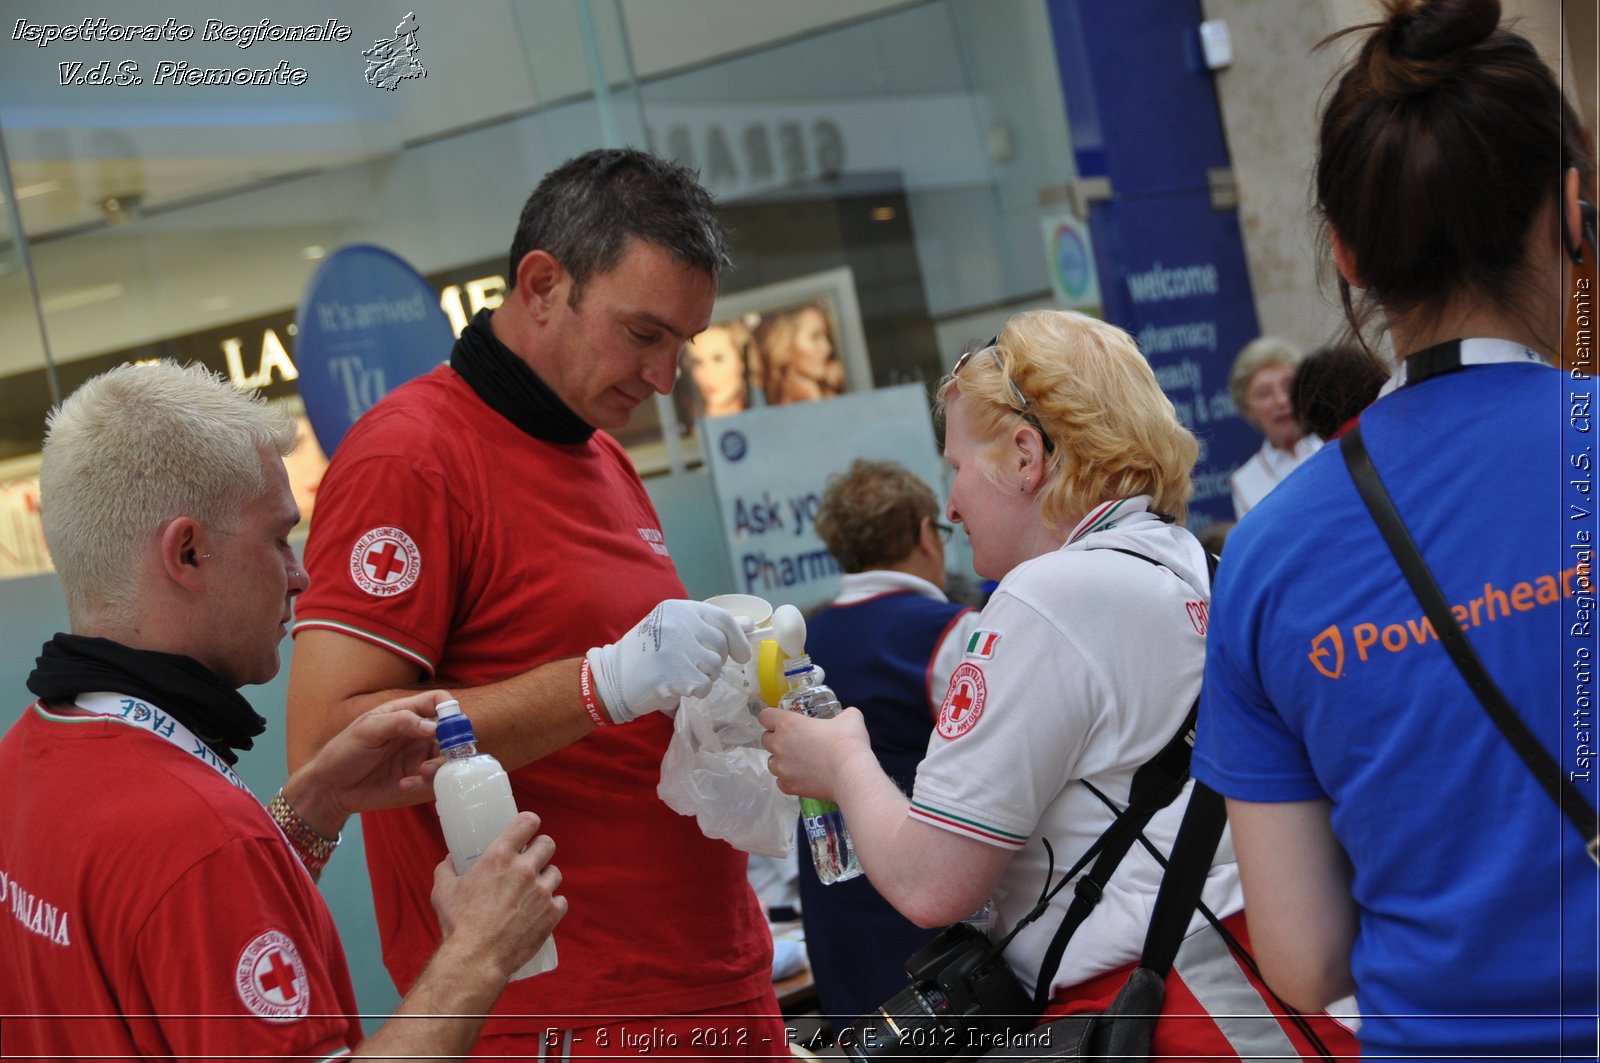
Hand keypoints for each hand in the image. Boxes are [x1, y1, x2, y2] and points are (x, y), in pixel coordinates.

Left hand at [285, 689, 449, 835]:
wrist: (330, 788)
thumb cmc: (343, 752)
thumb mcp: (367, 730)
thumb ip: (400, 722)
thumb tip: (433, 727)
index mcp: (407, 714)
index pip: (438, 702)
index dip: (449, 709)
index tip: (446, 724)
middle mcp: (418, 735)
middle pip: (452, 732)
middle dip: (453, 742)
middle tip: (441, 753)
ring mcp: (419, 758)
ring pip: (449, 758)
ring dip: (442, 765)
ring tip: (422, 771)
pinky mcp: (418, 781)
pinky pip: (436, 781)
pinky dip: (428, 783)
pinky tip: (405, 785)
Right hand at [432, 811, 566, 981]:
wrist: (476, 958)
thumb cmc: (458, 924)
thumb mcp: (443, 890)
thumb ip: (447, 870)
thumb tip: (450, 860)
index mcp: (499, 856)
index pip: (527, 822)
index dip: (530, 823)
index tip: (528, 829)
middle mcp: (524, 869)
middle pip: (548, 844)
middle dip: (540, 850)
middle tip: (531, 861)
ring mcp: (541, 892)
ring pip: (555, 874)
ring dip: (546, 879)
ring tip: (533, 890)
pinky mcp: (551, 914)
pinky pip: (561, 901)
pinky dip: (553, 905)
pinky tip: (541, 911)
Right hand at [585, 600, 751, 723]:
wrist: (612, 678)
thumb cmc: (646, 654)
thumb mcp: (675, 630)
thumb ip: (711, 626)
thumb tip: (750, 625)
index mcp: (678, 609)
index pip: (722, 619)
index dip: (738, 638)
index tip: (742, 654)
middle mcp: (678, 624)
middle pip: (721, 645)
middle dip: (715, 662)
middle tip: (695, 668)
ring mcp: (676, 648)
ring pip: (715, 666)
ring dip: (705, 677)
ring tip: (683, 675)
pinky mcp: (674, 673)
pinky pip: (704, 685)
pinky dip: (697, 691)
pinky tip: (679, 687)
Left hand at [759, 705, 872, 802]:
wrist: (850, 773)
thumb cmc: (847, 741)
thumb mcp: (850, 717)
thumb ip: (843, 714)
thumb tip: (846, 716)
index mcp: (787, 724)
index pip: (765, 716)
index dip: (772, 717)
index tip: (783, 721)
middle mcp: (779, 745)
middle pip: (765, 739)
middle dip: (776, 739)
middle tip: (795, 741)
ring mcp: (782, 768)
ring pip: (772, 762)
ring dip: (781, 760)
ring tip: (799, 762)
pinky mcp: (788, 786)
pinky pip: (781, 781)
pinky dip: (789, 779)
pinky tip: (803, 777)